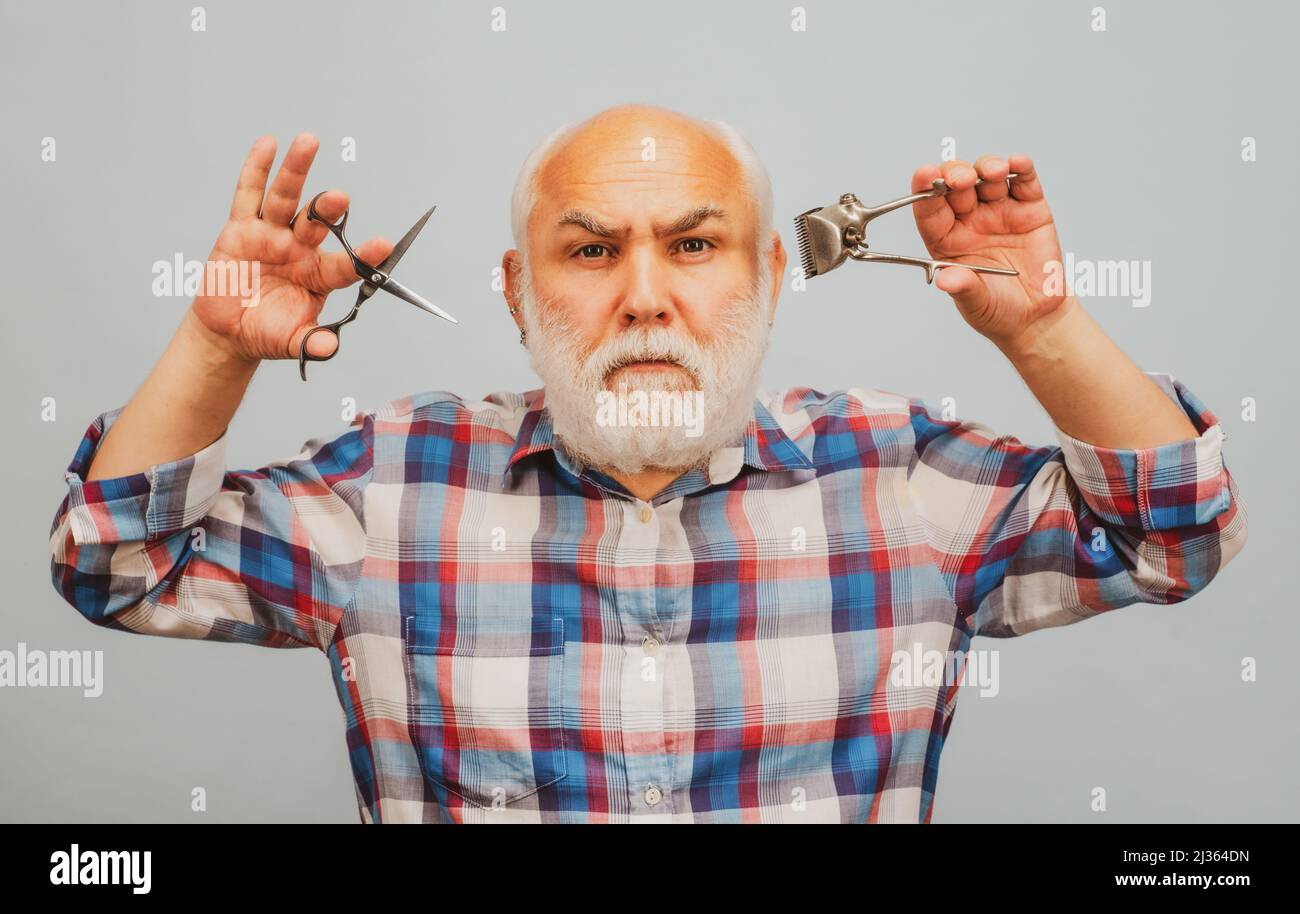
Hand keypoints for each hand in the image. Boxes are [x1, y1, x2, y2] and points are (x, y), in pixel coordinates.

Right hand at [189, 133, 393, 361]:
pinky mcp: (241, 229)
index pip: (346, 263)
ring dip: (296, 171)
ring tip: (309, 142)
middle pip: (317, 222)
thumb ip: (312, 343)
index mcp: (320, 275)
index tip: (382, 246)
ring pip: (285, 199)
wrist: (231, 332)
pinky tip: (268, 144)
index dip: (364, 255)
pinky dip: (256, 169)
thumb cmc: (269, 332)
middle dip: (328, 208)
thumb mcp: (292, 343)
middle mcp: (300, 249)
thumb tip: (329, 348)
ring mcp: (271, 235)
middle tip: (341, 197)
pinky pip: (248, 195)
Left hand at [910, 155, 1070, 347]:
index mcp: (946, 239)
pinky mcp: (1030, 208)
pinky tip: (1017, 164)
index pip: (930, 210)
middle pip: (956, 185)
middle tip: (961, 179)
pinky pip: (1023, 181)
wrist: (1036, 316)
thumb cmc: (997, 309)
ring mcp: (999, 210)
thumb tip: (946, 280)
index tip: (925, 174)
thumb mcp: (976, 303)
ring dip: (987, 167)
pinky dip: (1020, 167)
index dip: (925, 189)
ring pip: (988, 176)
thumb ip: (963, 288)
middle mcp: (969, 220)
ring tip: (992, 173)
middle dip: (956, 175)